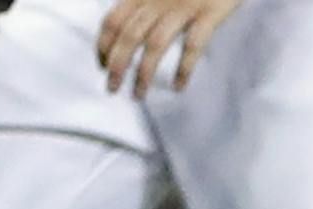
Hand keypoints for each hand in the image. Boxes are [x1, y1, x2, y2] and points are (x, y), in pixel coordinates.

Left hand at [97, 0, 243, 97]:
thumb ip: (146, 1)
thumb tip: (131, 27)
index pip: (113, 20)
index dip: (103, 44)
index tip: (102, 65)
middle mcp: (159, 0)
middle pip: (129, 36)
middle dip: (117, 65)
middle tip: (111, 88)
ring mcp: (184, 7)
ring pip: (155, 44)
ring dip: (143, 73)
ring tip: (138, 94)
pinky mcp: (210, 13)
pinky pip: (193, 45)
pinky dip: (183, 68)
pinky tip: (178, 86)